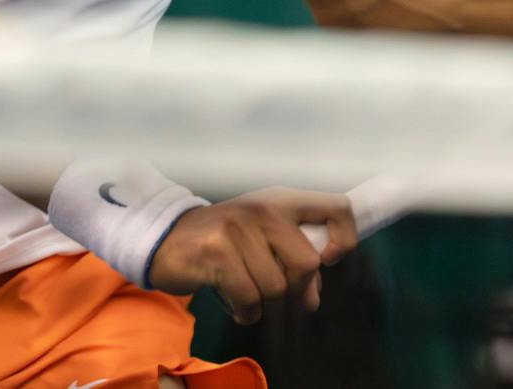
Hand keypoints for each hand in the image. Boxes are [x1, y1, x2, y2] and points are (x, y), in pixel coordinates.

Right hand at [147, 188, 357, 322]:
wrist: (168, 240)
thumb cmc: (224, 243)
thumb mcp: (264, 244)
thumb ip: (293, 265)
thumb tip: (312, 299)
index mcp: (282, 201)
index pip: (337, 207)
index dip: (344, 237)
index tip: (329, 259)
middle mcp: (264, 209)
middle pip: (307, 263)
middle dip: (294, 287)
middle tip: (274, 286)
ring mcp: (238, 228)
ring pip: (276, 287)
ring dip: (262, 300)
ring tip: (242, 286)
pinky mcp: (216, 252)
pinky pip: (249, 300)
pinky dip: (243, 310)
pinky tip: (230, 297)